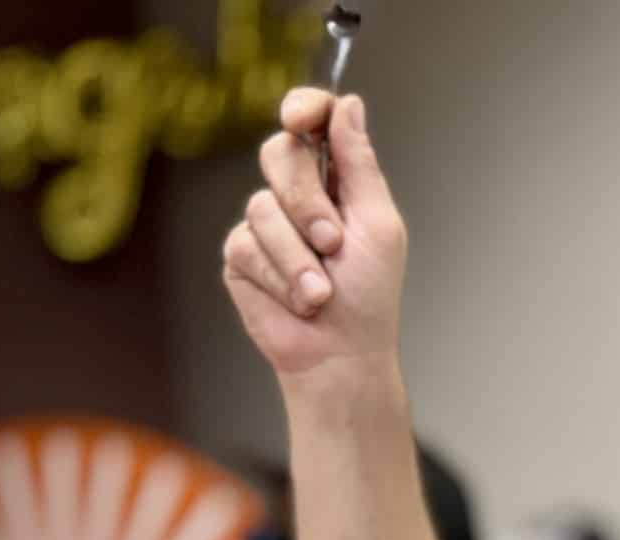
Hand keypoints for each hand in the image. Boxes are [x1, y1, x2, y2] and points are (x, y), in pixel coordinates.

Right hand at [223, 90, 408, 379]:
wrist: (339, 355)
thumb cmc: (369, 297)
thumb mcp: (377, 225)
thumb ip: (360, 164)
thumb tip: (349, 104)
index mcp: (337, 180)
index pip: (313, 122)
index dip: (303, 109)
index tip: (298, 118)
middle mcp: (298, 195)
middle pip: (279, 153)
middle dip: (306, 200)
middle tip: (332, 243)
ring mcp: (266, 225)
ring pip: (261, 206)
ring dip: (297, 257)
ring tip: (321, 292)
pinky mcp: (242, 256)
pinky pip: (246, 245)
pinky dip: (280, 278)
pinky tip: (298, 302)